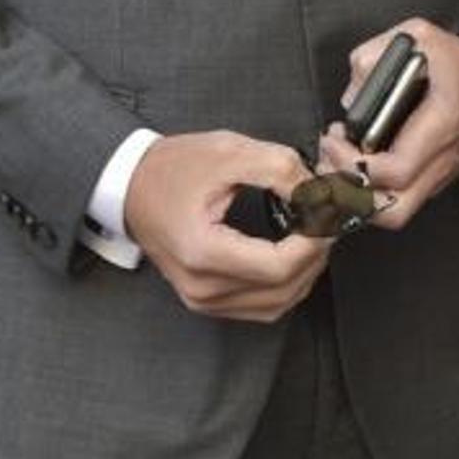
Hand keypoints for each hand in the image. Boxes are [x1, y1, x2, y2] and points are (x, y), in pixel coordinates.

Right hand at [124, 130, 330, 322]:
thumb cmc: (171, 168)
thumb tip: (316, 190)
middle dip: (315, 255)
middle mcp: (201, 286)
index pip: (278, 266)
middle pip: (283, 289)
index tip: (326, 215)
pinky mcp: (205, 300)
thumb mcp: (228, 152)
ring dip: (305, 273)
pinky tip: (292, 256)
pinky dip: (285, 285)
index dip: (313, 242)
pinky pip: (260, 306)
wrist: (131, 185)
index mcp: (203, 251)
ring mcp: (202, 299)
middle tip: (326, 221)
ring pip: (276, 304)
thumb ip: (278, 167)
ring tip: (312, 236)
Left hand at [319, 18, 458, 230]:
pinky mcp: (436, 179)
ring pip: (395, 213)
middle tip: (331, 160)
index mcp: (441, 125)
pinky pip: (401, 200)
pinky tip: (357, 161)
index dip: (356, 164)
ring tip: (339, 161)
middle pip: (393, 211)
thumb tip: (351, 94)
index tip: (336, 137)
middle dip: (351, 195)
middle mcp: (441, 160)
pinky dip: (372, 190)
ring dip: (358, 196)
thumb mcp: (422, 37)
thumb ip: (377, 53)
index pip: (397, 170)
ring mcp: (439, 175)